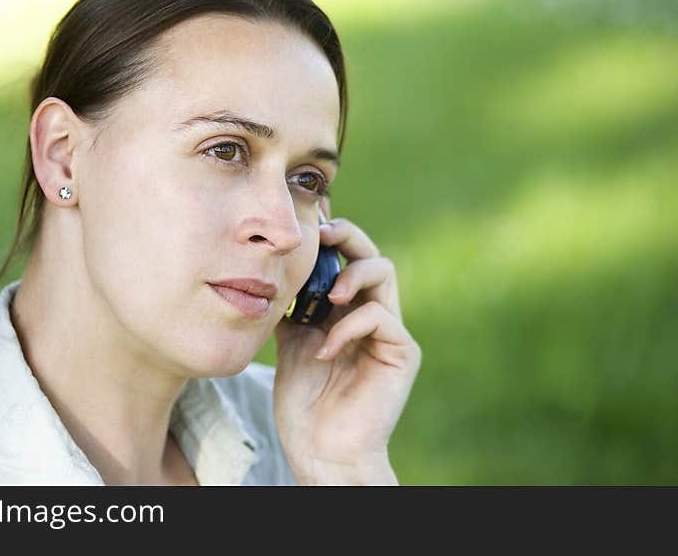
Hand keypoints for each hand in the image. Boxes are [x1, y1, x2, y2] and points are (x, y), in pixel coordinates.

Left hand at [272, 200, 421, 484]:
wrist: (320, 449)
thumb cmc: (305, 402)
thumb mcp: (291, 342)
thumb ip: (293, 307)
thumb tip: (276, 271)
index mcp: (347, 309)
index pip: (347, 257)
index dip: (330, 237)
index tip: (304, 229)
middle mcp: (372, 314)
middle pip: (370, 253)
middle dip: (346, 237)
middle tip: (322, 236)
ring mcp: (389, 331)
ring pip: (384, 272)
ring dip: (352, 274)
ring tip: (327, 296)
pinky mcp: (401, 352)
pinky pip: (379, 317)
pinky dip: (348, 327)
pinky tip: (324, 350)